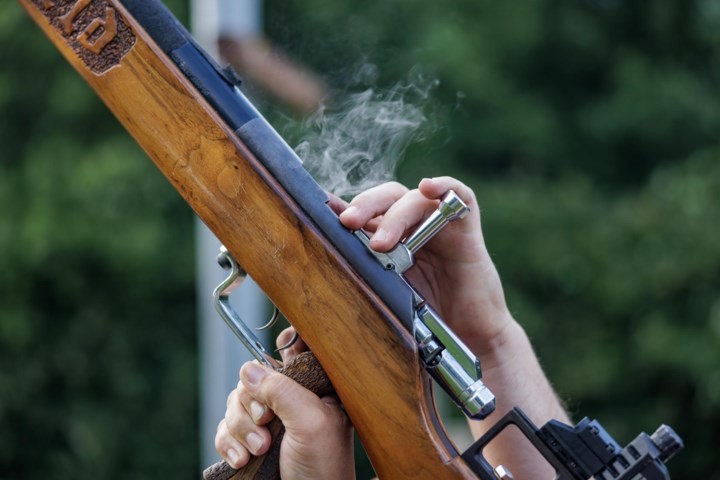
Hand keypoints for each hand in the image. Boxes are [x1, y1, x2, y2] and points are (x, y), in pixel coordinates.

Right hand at [214, 329, 354, 479]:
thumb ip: (281, 390)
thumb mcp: (310, 422)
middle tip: (267, 429)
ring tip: (259, 452)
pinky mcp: (249, 442)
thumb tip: (249, 369)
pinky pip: (224, 428)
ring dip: (241, 430)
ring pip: (234, 403)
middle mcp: (290, 399)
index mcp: (315, 388)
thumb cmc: (323, 469)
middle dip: (252, 407)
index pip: (292, 351)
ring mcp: (269, 421)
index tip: (270, 374)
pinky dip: (228, 443)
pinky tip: (241, 460)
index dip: (277, 354)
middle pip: (252, 379)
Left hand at [332, 176, 511, 356]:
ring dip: (395, 216)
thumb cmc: (424, 321)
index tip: (317, 209)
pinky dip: (444, 185)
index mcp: (387, 238)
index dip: (342, 206)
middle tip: (348, 223)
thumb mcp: (383, 294)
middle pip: (385, 198)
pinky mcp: (466, 229)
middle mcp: (411, 226)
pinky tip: (428, 186)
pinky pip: (460, 195)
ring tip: (382, 244)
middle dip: (365, 206)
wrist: (466, 340)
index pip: (363, 211)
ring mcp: (438, 224)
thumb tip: (316, 269)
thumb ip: (359, 274)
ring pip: (413, 199)